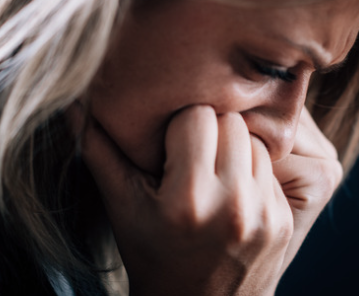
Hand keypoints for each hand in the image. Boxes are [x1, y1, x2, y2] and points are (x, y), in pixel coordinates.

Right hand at [67, 104, 341, 294]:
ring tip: (215, 175)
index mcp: (188, 199)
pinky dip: (254, 174)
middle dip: (212, 133)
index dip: (181, 127)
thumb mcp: (123, 207)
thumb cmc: (153, 255)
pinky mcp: (283, 220)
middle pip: (233, 123)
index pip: (198, 116)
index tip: (173, 147)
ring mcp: (265, 214)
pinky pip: (272, 171)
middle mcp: (234, 205)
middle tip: (195, 156)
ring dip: (236, 151)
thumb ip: (101, 152)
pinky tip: (235, 196)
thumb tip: (75, 102)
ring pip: (257, 143)